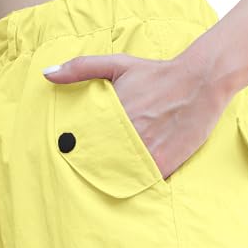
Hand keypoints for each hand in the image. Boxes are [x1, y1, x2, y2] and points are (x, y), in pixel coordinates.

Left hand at [43, 52, 227, 179]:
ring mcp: (145, 151)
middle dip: (88, 168)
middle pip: (96, 161)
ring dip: (108, 179)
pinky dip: (133, 184)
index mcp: (111, 113)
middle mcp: (126, 133)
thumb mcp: (118, 64)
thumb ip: (81, 68)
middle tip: (80, 175)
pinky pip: (140, 181)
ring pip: (116, 174)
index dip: (73, 152)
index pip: (82, 141)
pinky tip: (126, 183)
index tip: (67, 157)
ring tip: (102, 181)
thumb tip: (47, 73)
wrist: (200, 82)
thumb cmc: (157, 73)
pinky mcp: (162, 163)